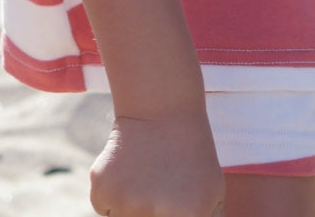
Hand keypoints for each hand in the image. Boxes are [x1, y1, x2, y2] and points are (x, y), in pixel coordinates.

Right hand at [90, 108, 224, 216]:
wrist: (161, 108)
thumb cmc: (192, 155)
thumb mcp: (212, 193)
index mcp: (187, 216)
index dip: (166, 215)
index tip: (167, 204)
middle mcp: (153, 213)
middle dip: (150, 212)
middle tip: (156, 190)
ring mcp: (125, 202)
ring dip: (132, 208)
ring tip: (147, 179)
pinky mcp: (101, 191)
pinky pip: (107, 210)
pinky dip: (114, 197)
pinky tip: (129, 170)